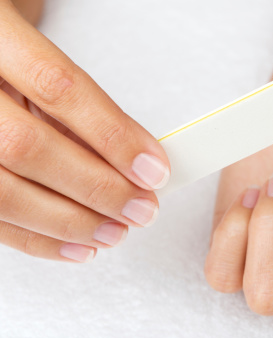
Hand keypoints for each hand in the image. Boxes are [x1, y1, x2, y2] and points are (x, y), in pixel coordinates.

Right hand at [0, 0, 169, 261]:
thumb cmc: (10, 52)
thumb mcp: (42, 58)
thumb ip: (78, 102)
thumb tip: (133, 157)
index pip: (58, 88)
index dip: (112, 135)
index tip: (153, 169)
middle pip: (26, 148)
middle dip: (95, 188)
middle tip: (141, 209)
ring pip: (2, 192)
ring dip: (69, 222)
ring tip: (115, 232)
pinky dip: (37, 239)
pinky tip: (77, 246)